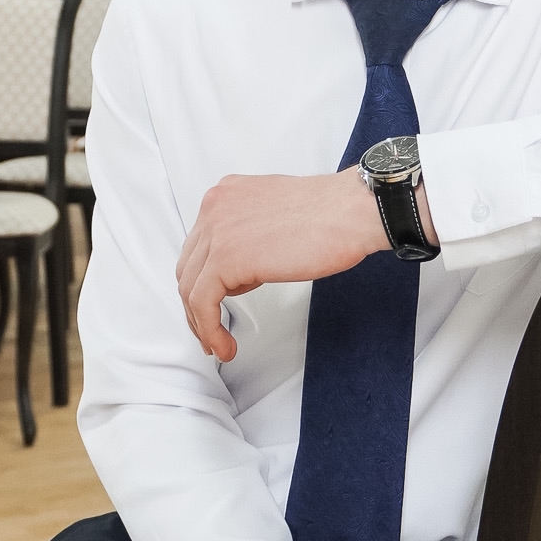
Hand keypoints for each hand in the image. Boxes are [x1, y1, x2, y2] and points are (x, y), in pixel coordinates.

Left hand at [177, 169, 384, 359]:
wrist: (351, 212)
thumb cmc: (330, 217)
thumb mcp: (274, 218)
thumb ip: (249, 236)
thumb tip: (241, 269)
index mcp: (226, 195)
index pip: (199, 246)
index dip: (204, 282)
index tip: (213, 306)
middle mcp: (214, 207)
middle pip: (189, 267)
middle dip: (196, 306)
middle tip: (210, 331)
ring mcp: (216, 231)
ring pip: (190, 288)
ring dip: (201, 323)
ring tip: (218, 345)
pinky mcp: (225, 258)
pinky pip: (202, 302)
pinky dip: (209, 329)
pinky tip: (224, 345)